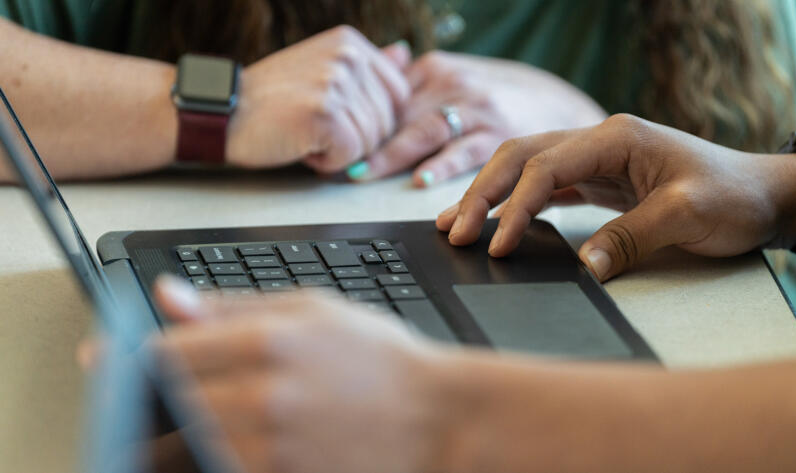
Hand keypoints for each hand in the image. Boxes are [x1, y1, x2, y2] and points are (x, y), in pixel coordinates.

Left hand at [152, 279, 454, 472]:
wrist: (437, 420)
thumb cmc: (382, 360)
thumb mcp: (315, 310)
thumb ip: (233, 304)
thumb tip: (167, 296)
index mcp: (270, 341)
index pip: (167, 352)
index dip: (128, 357)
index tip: (109, 360)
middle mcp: (264, 397)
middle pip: (168, 402)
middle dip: (153, 395)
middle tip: (156, 393)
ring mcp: (273, 448)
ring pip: (190, 441)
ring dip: (187, 427)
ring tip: (230, 409)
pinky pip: (224, 467)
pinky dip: (220, 452)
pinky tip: (247, 434)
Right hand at [226, 26, 410, 173]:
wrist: (223, 115)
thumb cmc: (272, 102)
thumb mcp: (323, 73)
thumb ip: (367, 68)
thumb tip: (404, 54)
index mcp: (350, 43)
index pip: (398, 95)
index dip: (371, 119)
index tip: (335, 117)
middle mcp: (347, 56)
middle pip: (386, 122)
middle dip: (354, 138)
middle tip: (314, 127)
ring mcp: (336, 83)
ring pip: (371, 141)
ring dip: (339, 151)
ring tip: (305, 134)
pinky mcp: (326, 113)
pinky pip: (351, 155)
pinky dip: (326, 162)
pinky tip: (301, 145)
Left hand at [350, 51, 606, 185]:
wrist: (558, 101)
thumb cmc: (497, 95)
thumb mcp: (453, 78)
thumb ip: (412, 88)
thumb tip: (364, 100)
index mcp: (434, 72)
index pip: (385, 98)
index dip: (354, 122)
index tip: (325, 141)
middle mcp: (452, 86)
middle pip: (398, 115)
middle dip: (365, 141)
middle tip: (334, 164)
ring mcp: (476, 110)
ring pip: (425, 131)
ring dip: (393, 155)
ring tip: (364, 174)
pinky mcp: (501, 135)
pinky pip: (466, 152)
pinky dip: (443, 167)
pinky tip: (421, 181)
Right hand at [436, 114, 795, 280]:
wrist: (764, 196)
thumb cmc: (734, 196)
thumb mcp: (688, 216)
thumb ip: (631, 237)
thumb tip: (583, 267)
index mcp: (616, 138)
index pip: (547, 164)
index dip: (516, 204)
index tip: (497, 242)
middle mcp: (599, 142)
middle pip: (522, 157)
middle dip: (484, 193)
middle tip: (455, 230)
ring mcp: (596, 161)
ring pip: (527, 170)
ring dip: (491, 196)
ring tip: (457, 223)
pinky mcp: (598, 183)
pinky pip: (545, 189)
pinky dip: (516, 206)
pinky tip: (497, 224)